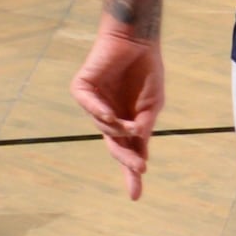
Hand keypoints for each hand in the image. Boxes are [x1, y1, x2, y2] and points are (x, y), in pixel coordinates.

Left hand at [71, 24, 165, 197]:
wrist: (137, 39)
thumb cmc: (147, 70)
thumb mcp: (153, 103)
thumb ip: (145, 124)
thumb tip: (139, 143)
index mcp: (126, 122)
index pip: (128, 151)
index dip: (131, 173)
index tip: (135, 196)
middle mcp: (108, 117)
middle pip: (114, 145)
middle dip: (126, 159)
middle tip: (138, 169)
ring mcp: (94, 104)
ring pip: (103, 127)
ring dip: (119, 130)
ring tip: (133, 126)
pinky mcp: (83, 88)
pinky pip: (88, 105)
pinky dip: (99, 112)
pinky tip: (110, 115)